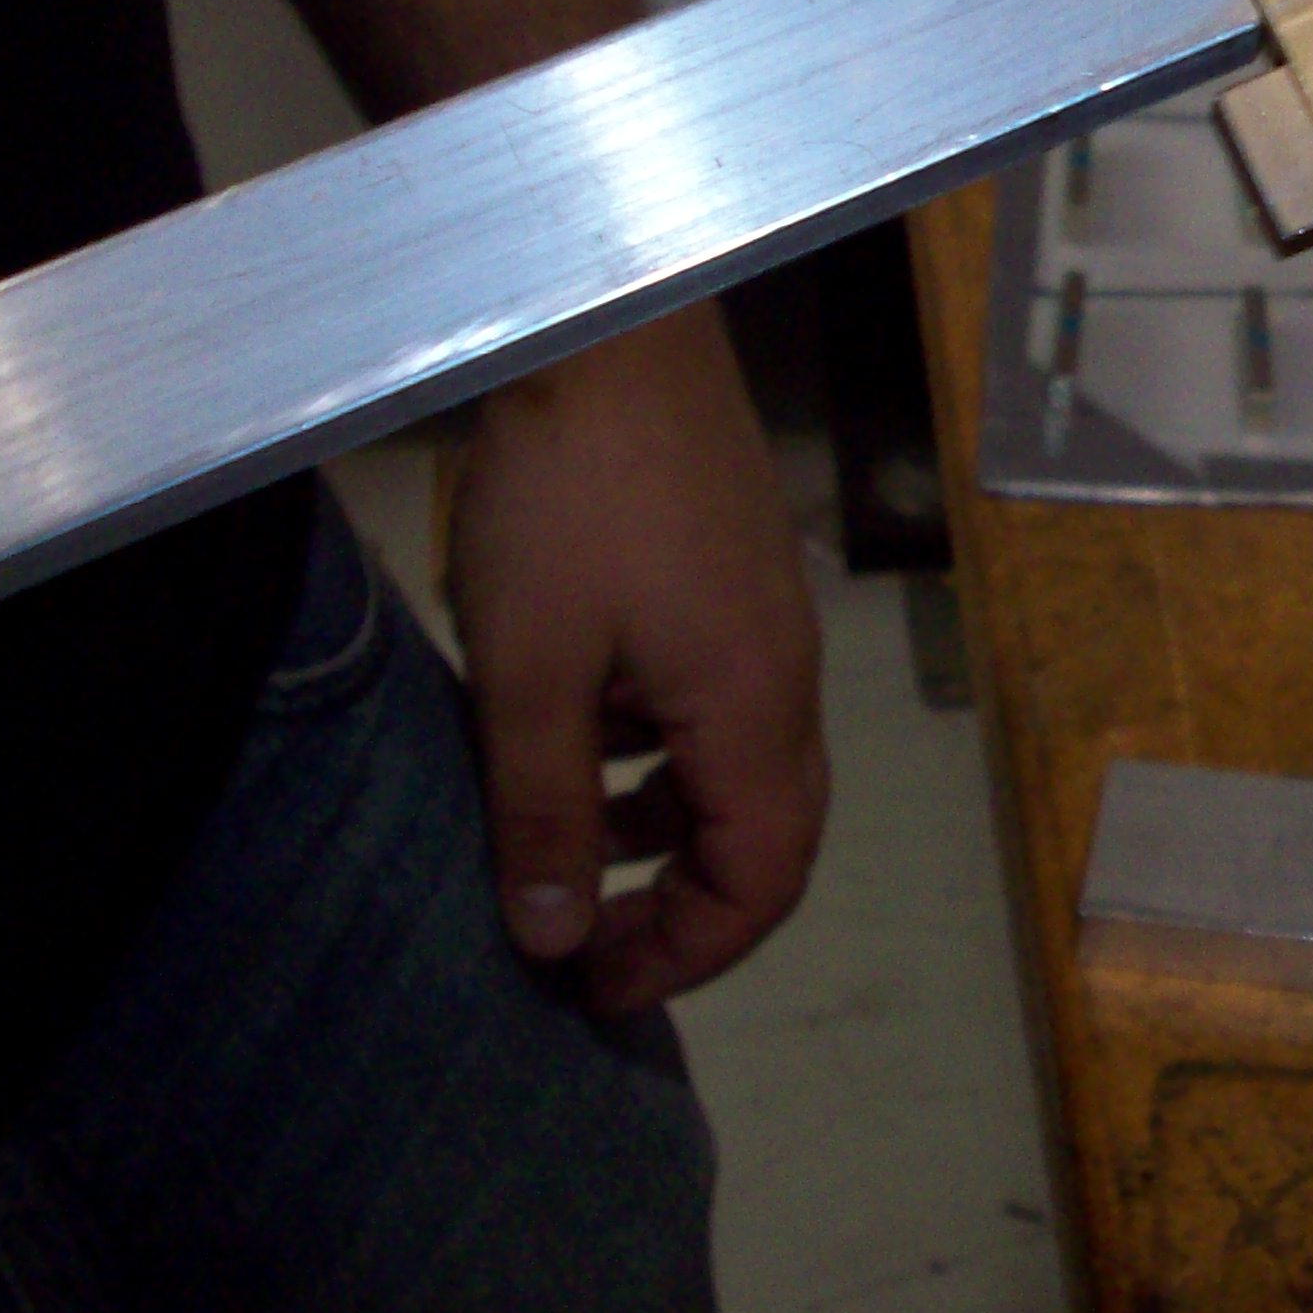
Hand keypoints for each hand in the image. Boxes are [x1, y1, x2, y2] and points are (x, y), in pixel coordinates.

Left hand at [445, 305, 826, 1012]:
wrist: (614, 324)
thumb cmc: (569, 498)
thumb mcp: (528, 671)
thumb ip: (544, 811)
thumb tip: (551, 939)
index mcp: (751, 710)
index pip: (761, 879)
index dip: (684, 953)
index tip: (588, 988)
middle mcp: (784, 674)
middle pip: (769, 831)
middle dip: (682, 906)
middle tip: (582, 945)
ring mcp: (768, 616)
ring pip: (740, 764)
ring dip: (666, 826)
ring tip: (566, 846)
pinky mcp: (737, 571)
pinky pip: (720, 701)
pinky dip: (661, 751)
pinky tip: (581, 725)